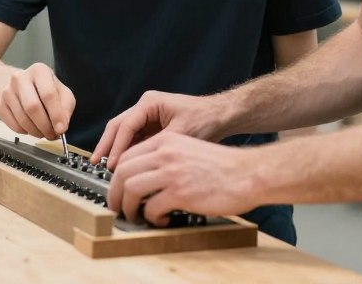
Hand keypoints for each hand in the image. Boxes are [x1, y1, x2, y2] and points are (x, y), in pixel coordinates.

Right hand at [0, 63, 74, 140]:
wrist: (23, 87)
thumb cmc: (47, 90)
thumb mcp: (63, 93)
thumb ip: (66, 107)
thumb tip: (61, 126)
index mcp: (39, 71)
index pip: (48, 94)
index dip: (56, 115)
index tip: (61, 129)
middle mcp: (20, 78)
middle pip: (32, 107)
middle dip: (45, 126)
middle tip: (52, 135)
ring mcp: (7, 91)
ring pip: (22, 119)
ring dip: (36, 131)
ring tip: (44, 132)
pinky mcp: (0, 105)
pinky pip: (13, 125)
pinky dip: (25, 132)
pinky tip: (32, 128)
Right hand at [91, 90, 224, 169]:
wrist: (221, 116)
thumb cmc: (205, 120)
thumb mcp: (181, 134)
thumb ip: (159, 146)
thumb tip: (142, 164)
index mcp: (150, 103)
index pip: (126, 125)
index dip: (117, 146)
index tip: (112, 164)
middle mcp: (145, 107)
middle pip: (118, 126)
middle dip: (106, 145)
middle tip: (95, 163)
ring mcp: (147, 116)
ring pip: (123, 133)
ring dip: (114, 149)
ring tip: (104, 167)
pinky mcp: (152, 127)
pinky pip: (133, 139)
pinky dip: (126, 151)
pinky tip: (122, 166)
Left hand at [107, 132, 256, 224]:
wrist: (247, 173)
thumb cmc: (222, 166)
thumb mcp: (188, 149)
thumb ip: (165, 158)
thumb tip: (143, 177)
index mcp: (167, 141)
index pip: (128, 155)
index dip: (117, 176)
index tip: (117, 189)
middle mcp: (166, 153)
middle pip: (123, 172)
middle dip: (114, 193)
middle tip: (117, 207)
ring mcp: (172, 172)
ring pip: (130, 189)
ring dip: (128, 208)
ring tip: (136, 216)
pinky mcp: (180, 193)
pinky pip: (151, 208)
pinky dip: (151, 218)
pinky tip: (162, 220)